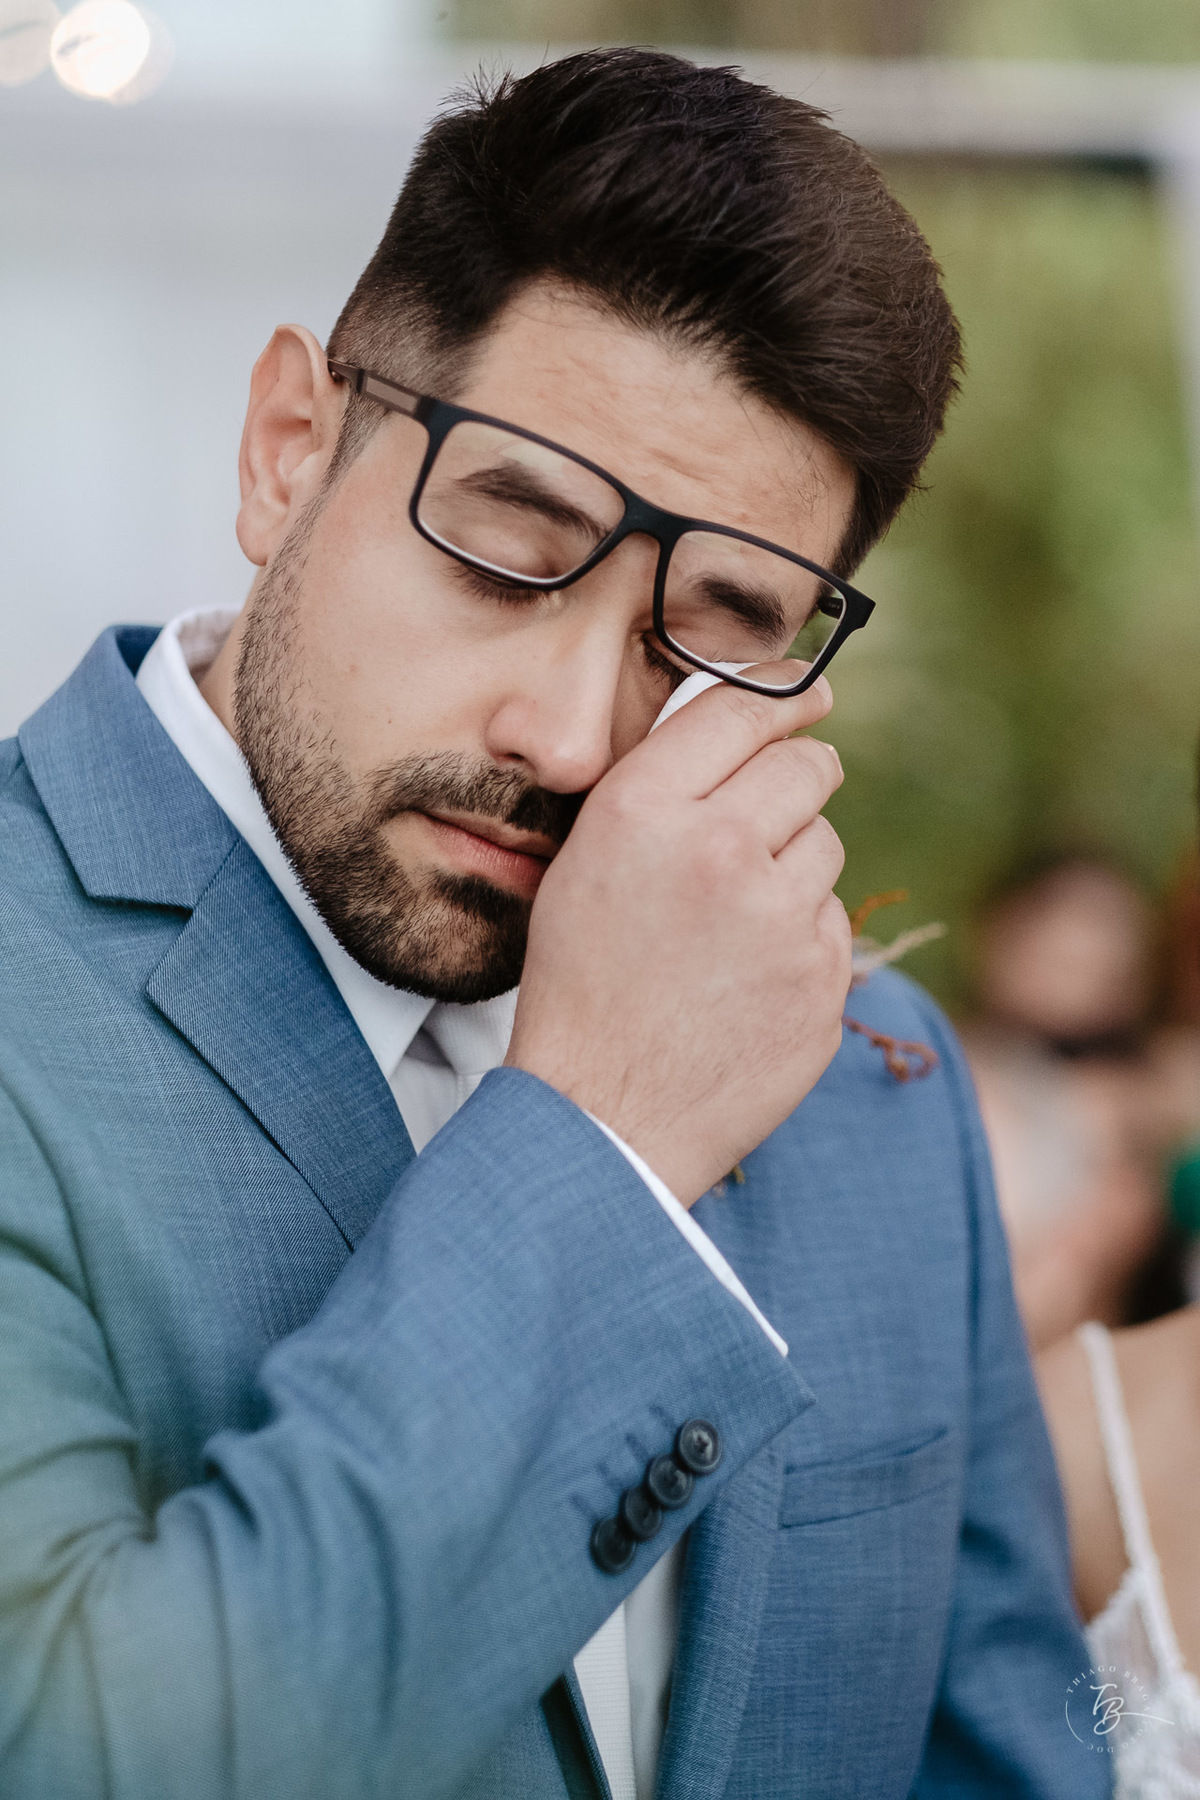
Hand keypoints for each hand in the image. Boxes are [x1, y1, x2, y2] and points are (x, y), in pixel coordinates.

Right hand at [506, 668, 850, 1204]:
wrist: (602, 1118)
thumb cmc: (582, 985)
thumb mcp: (584, 865)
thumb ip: (659, 792)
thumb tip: (745, 729)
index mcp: (643, 811)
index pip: (739, 711)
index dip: (781, 694)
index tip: (807, 692)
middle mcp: (719, 851)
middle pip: (807, 767)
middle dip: (799, 776)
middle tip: (779, 800)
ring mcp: (781, 920)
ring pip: (826, 844)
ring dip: (795, 865)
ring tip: (734, 920)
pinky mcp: (821, 981)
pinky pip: (831, 922)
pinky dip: (802, 938)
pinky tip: (748, 976)